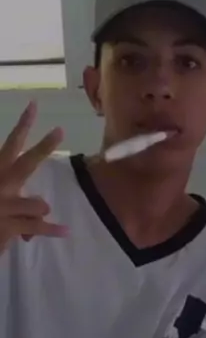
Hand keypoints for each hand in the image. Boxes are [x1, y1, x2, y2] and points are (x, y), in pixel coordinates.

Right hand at [0, 101, 66, 253]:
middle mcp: (0, 184)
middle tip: (60, 131)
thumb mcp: (0, 191)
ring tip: (41, 213)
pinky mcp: (8, 226)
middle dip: (44, 148)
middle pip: (26, 163)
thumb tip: (30, 195)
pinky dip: (53, 230)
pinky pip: (37, 226)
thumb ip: (16, 192)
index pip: (11, 145)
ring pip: (39, 205)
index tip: (34, 105)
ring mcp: (4, 206)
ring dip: (39, 210)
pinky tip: (66, 231)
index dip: (23, 126)